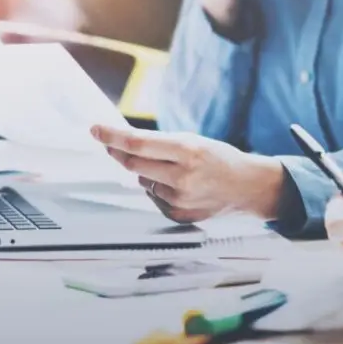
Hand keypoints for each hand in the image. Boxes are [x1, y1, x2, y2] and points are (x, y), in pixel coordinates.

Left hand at [90, 125, 283, 223]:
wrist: (247, 186)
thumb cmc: (219, 158)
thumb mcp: (194, 141)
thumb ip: (159, 144)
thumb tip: (121, 145)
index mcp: (187, 150)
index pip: (137, 144)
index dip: (112, 136)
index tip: (95, 129)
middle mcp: (181, 175)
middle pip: (132, 164)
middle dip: (119, 153)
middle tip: (112, 145)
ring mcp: (180, 198)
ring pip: (143, 181)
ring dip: (146, 172)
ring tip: (171, 168)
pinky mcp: (179, 214)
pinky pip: (154, 197)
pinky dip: (158, 188)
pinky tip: (180, 185)